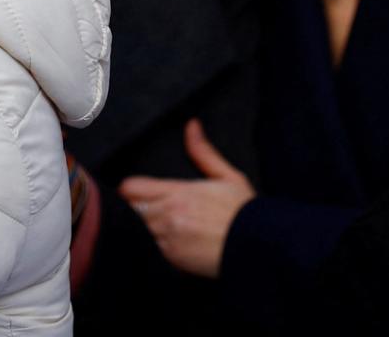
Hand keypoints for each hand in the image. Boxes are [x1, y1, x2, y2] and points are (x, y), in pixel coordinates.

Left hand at [116, 120, 255, 278]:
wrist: (257, 248)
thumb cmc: (243, 212)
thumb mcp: (228, 176)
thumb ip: (203, 152)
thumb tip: (192, 127)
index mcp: (178, 194)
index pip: (132, 188)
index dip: (131, 188)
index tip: (138, 189)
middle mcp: (168, 217)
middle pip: (135, 209)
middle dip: (144, 206)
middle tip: (162, 206)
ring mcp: (168, 241)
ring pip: (144, 229)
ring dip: (153, 225)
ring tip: (175, 224)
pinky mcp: (173, 260)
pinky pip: (156, 248)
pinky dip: (163, 244)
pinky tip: (182, 240)